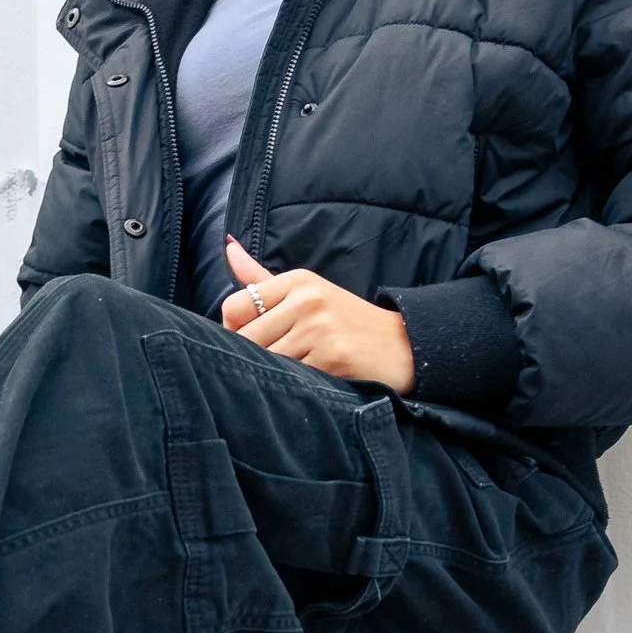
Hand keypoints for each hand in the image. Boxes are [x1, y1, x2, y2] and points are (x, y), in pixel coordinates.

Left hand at [220, 237, 417, 392]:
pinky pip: (292, 379)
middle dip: (252, 357)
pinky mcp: (332, 358)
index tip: (251, 341)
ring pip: (266, 361)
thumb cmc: (346, 322)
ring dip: (275, 374)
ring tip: (296, 371)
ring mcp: (320, 328)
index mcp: (297, 281)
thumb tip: (227, 246)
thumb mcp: (306, 292)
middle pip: (244, 338)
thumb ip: (260, 278)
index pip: (234, 307)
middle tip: (275, 363)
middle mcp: (307, 300)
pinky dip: (296, 386)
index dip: (233, 330)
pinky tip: (313, 381)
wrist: (404, 345)